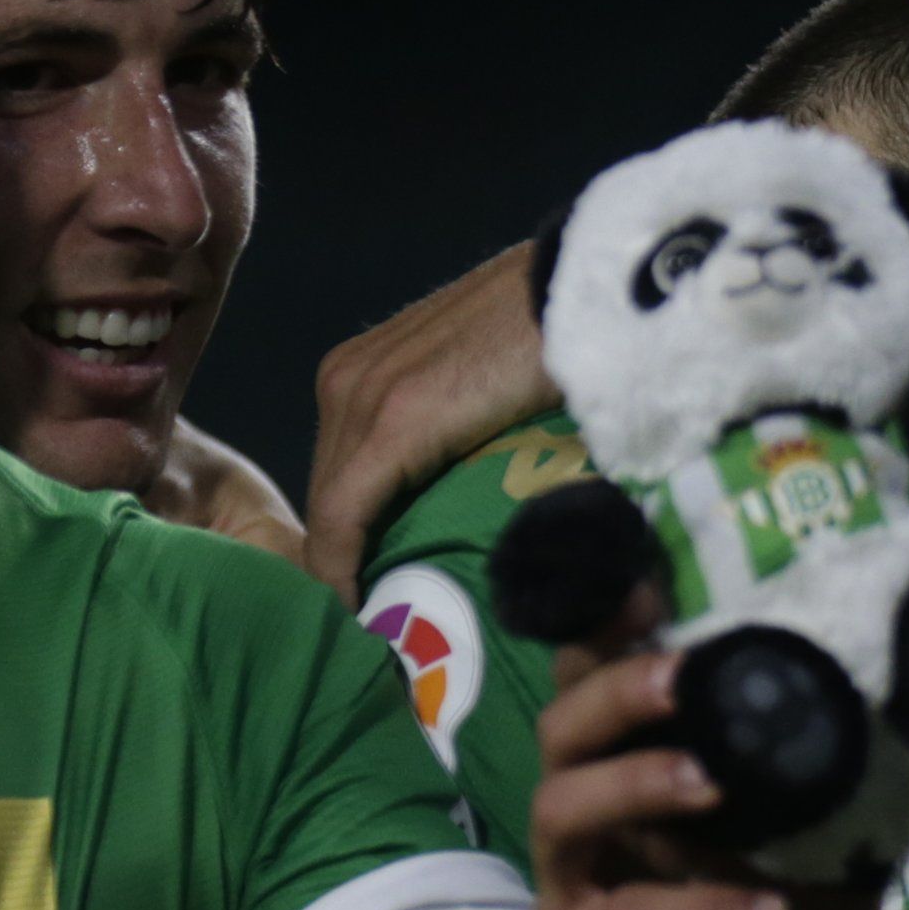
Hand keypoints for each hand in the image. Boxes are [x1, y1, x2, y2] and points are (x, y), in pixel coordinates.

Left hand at [308, 243, 553, 603]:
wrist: (580, 292)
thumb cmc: (546, 334)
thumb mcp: (473, 385)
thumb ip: (449, 425)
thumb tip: (461, 487)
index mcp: (359, 369)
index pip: (338, 472)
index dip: (347, 535)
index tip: (368, 588)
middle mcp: (343, 379)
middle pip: (329, 491)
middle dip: (347, 553)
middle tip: (377, 612)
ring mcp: (360, 396)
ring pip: (331, 508)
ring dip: (347, 565)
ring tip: (374, 618)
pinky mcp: (391, 422)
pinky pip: (344, 513)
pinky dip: (343, 566)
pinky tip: (354, 608)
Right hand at [528, 653, 881, 909]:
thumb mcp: (834, 878)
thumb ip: (849, 802)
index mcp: (644, 799)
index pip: (604, 697)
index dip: (610, 635)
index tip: (644, 581)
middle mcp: (598, 839)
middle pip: (562, 734)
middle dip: (615, 690)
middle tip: (681, 674)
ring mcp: (578, 906)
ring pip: (562, 813)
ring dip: (637, 782)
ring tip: (713, 783)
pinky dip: (694, 909)